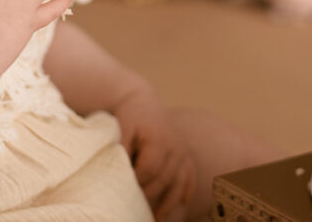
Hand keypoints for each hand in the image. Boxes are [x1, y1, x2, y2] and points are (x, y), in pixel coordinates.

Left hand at [114, 85, 195, 219]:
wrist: (142, 101)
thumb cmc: (129, 116)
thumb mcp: (123, 128)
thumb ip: (122, 148)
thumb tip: (120, 169)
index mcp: (159, 140)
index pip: (149, 170)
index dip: (136, 183)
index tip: (124, 193)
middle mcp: (176, 146)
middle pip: (165, 179)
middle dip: (150, 196)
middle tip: (135, 210)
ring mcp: (183, 150)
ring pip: (180, 181)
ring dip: (170, 202)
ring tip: (157, 218)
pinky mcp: (185, 153)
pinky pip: (190, 175)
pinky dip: (187, 189)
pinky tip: (182, 203)